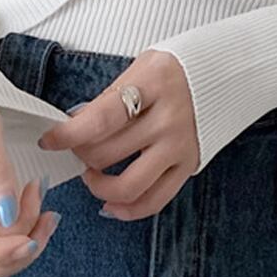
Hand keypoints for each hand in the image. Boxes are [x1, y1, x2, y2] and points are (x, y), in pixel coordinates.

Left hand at [37, 49, 198, 221]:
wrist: (226, 74)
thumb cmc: (174, 69)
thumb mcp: (141, 67)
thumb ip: (111, 97)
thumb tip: (75, 126)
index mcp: (153, 84)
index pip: (102, 117)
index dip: (69, 134)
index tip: (50, 140)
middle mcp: (168, 118)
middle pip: (109, 152)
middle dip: (80, 155)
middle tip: (74, 148)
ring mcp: (180, 145)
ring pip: (128, 185)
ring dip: (98, 186)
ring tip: (91, 175)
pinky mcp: (189, 165)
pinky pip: (155, 199)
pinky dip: (128, 209)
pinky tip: (110, 204)